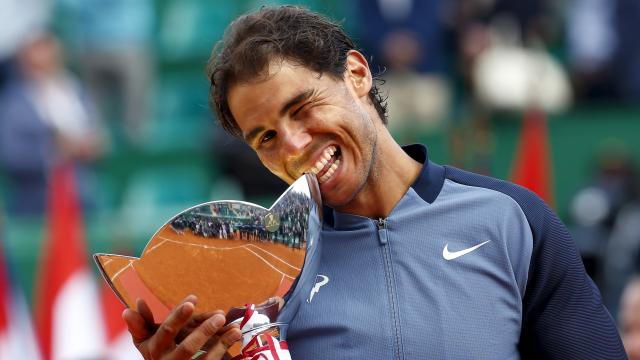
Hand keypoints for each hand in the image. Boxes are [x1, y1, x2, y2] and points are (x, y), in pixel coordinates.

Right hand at [123, 295, 241, 359]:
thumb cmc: (157, 354)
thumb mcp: (145, 341)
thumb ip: (140, 324)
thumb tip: (132, 306)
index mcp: (155, 349)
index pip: (167, 331)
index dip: (179, 315)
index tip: (193, 300)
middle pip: (188, 347)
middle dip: (204, 330)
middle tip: (220, 315)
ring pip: (205, 359)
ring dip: (222, 343)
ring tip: (235, 328)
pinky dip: (226, 350)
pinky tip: (236, 336)